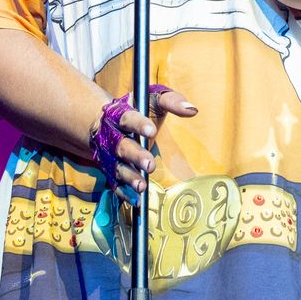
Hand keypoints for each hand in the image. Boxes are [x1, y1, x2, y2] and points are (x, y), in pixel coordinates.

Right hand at [89, 85, 197, 203]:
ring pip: (117, 167)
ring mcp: (109, 154)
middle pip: (121, 145)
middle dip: (135, 155)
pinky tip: (135, 200)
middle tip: (149, 164)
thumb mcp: (154, 99)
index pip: (127, 118)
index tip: (151, 131)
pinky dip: (123, 192)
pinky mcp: (110, 170)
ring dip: (128, 177)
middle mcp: (111, 135)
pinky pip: (115, 183)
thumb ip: (172, 101)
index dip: (138, 125)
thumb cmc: (139, 109)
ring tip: (141, 186)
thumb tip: (192, 109)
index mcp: (120, 113)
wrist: (108, 122)